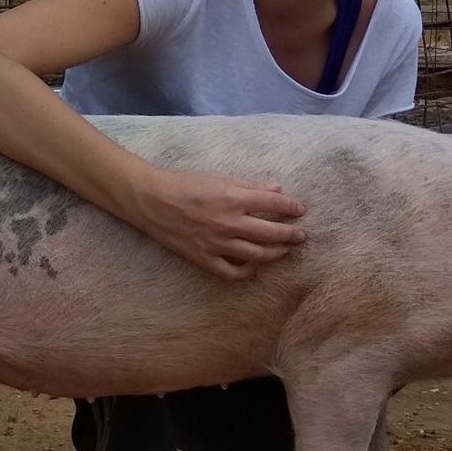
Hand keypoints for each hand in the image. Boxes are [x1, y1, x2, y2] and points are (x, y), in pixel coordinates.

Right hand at [132, 168, 306, 280]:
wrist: (150, 200)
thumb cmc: (184, 184)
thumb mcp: (219, 177)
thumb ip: (249, 186)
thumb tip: (277, 190)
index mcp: (233, 199)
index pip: (273, 205)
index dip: (291, 208)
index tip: (300, 210)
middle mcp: (229, 223)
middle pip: (271, 234)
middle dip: (291, 235)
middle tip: (301, 236)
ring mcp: (217, 244)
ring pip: (257, 255)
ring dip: (276, 253)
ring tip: (284, 250)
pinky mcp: (204, 259)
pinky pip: (233, 272)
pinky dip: (247, 271)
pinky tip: (254, 265)